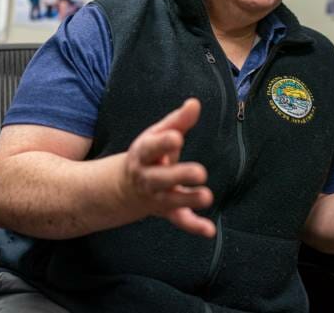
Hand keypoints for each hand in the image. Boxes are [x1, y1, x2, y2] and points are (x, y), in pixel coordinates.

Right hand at [120, 98, 214, 237]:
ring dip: (190, 199)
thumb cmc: (149, 154)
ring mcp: (156, 197)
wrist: (124, 187)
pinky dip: (194, 226)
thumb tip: (195, 103)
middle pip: (161, 178)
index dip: (163, 143)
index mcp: (143, 155)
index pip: (151, 148)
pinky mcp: (168, 211)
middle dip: (179, 175)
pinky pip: (180, 220)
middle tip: (201, 172)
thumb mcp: (158, 134)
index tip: (177, 137)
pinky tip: (209, 230)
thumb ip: (178, 121)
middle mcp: (147, 178)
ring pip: (172, 200)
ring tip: (208, 196)